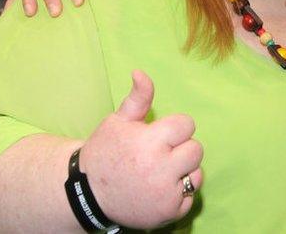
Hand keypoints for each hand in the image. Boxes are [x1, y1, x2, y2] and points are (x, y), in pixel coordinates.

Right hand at [79, 70, 202, 228]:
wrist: (88, 194)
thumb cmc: (105, 153)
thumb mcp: (117, 122)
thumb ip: (137, 98)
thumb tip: (141, 72)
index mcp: (149, 142)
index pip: (186, 125)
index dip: (174, 128)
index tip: (159, 135)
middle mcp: (160, 168)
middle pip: (196, 149)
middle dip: (180, 149)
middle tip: (160, 154)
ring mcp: (166, 193)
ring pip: (196, 173)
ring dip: (183, 171)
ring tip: (160, 172)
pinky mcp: (169, 213)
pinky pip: (191, 196)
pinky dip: (179, 193)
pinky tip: (160, 189)